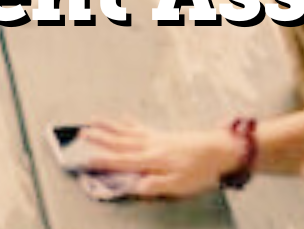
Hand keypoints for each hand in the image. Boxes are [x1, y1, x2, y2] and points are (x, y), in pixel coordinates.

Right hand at [82, 120, 245, 198]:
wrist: (222, 149)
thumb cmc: (202, 169)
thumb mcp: (180, 184)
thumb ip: (155, 184)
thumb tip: (135, 186)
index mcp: (151, 160)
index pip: (121, 161)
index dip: (102, 161)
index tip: (84, 160)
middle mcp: (150, 146)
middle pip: (119, 141)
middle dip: (99, 138)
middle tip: (81, 133)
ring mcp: (156, 138)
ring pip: (126, 131)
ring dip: (109, 126)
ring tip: (93, 120)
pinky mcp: (164, 135)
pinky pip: (141, 127)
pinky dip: (129, 122)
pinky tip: (124, 117)